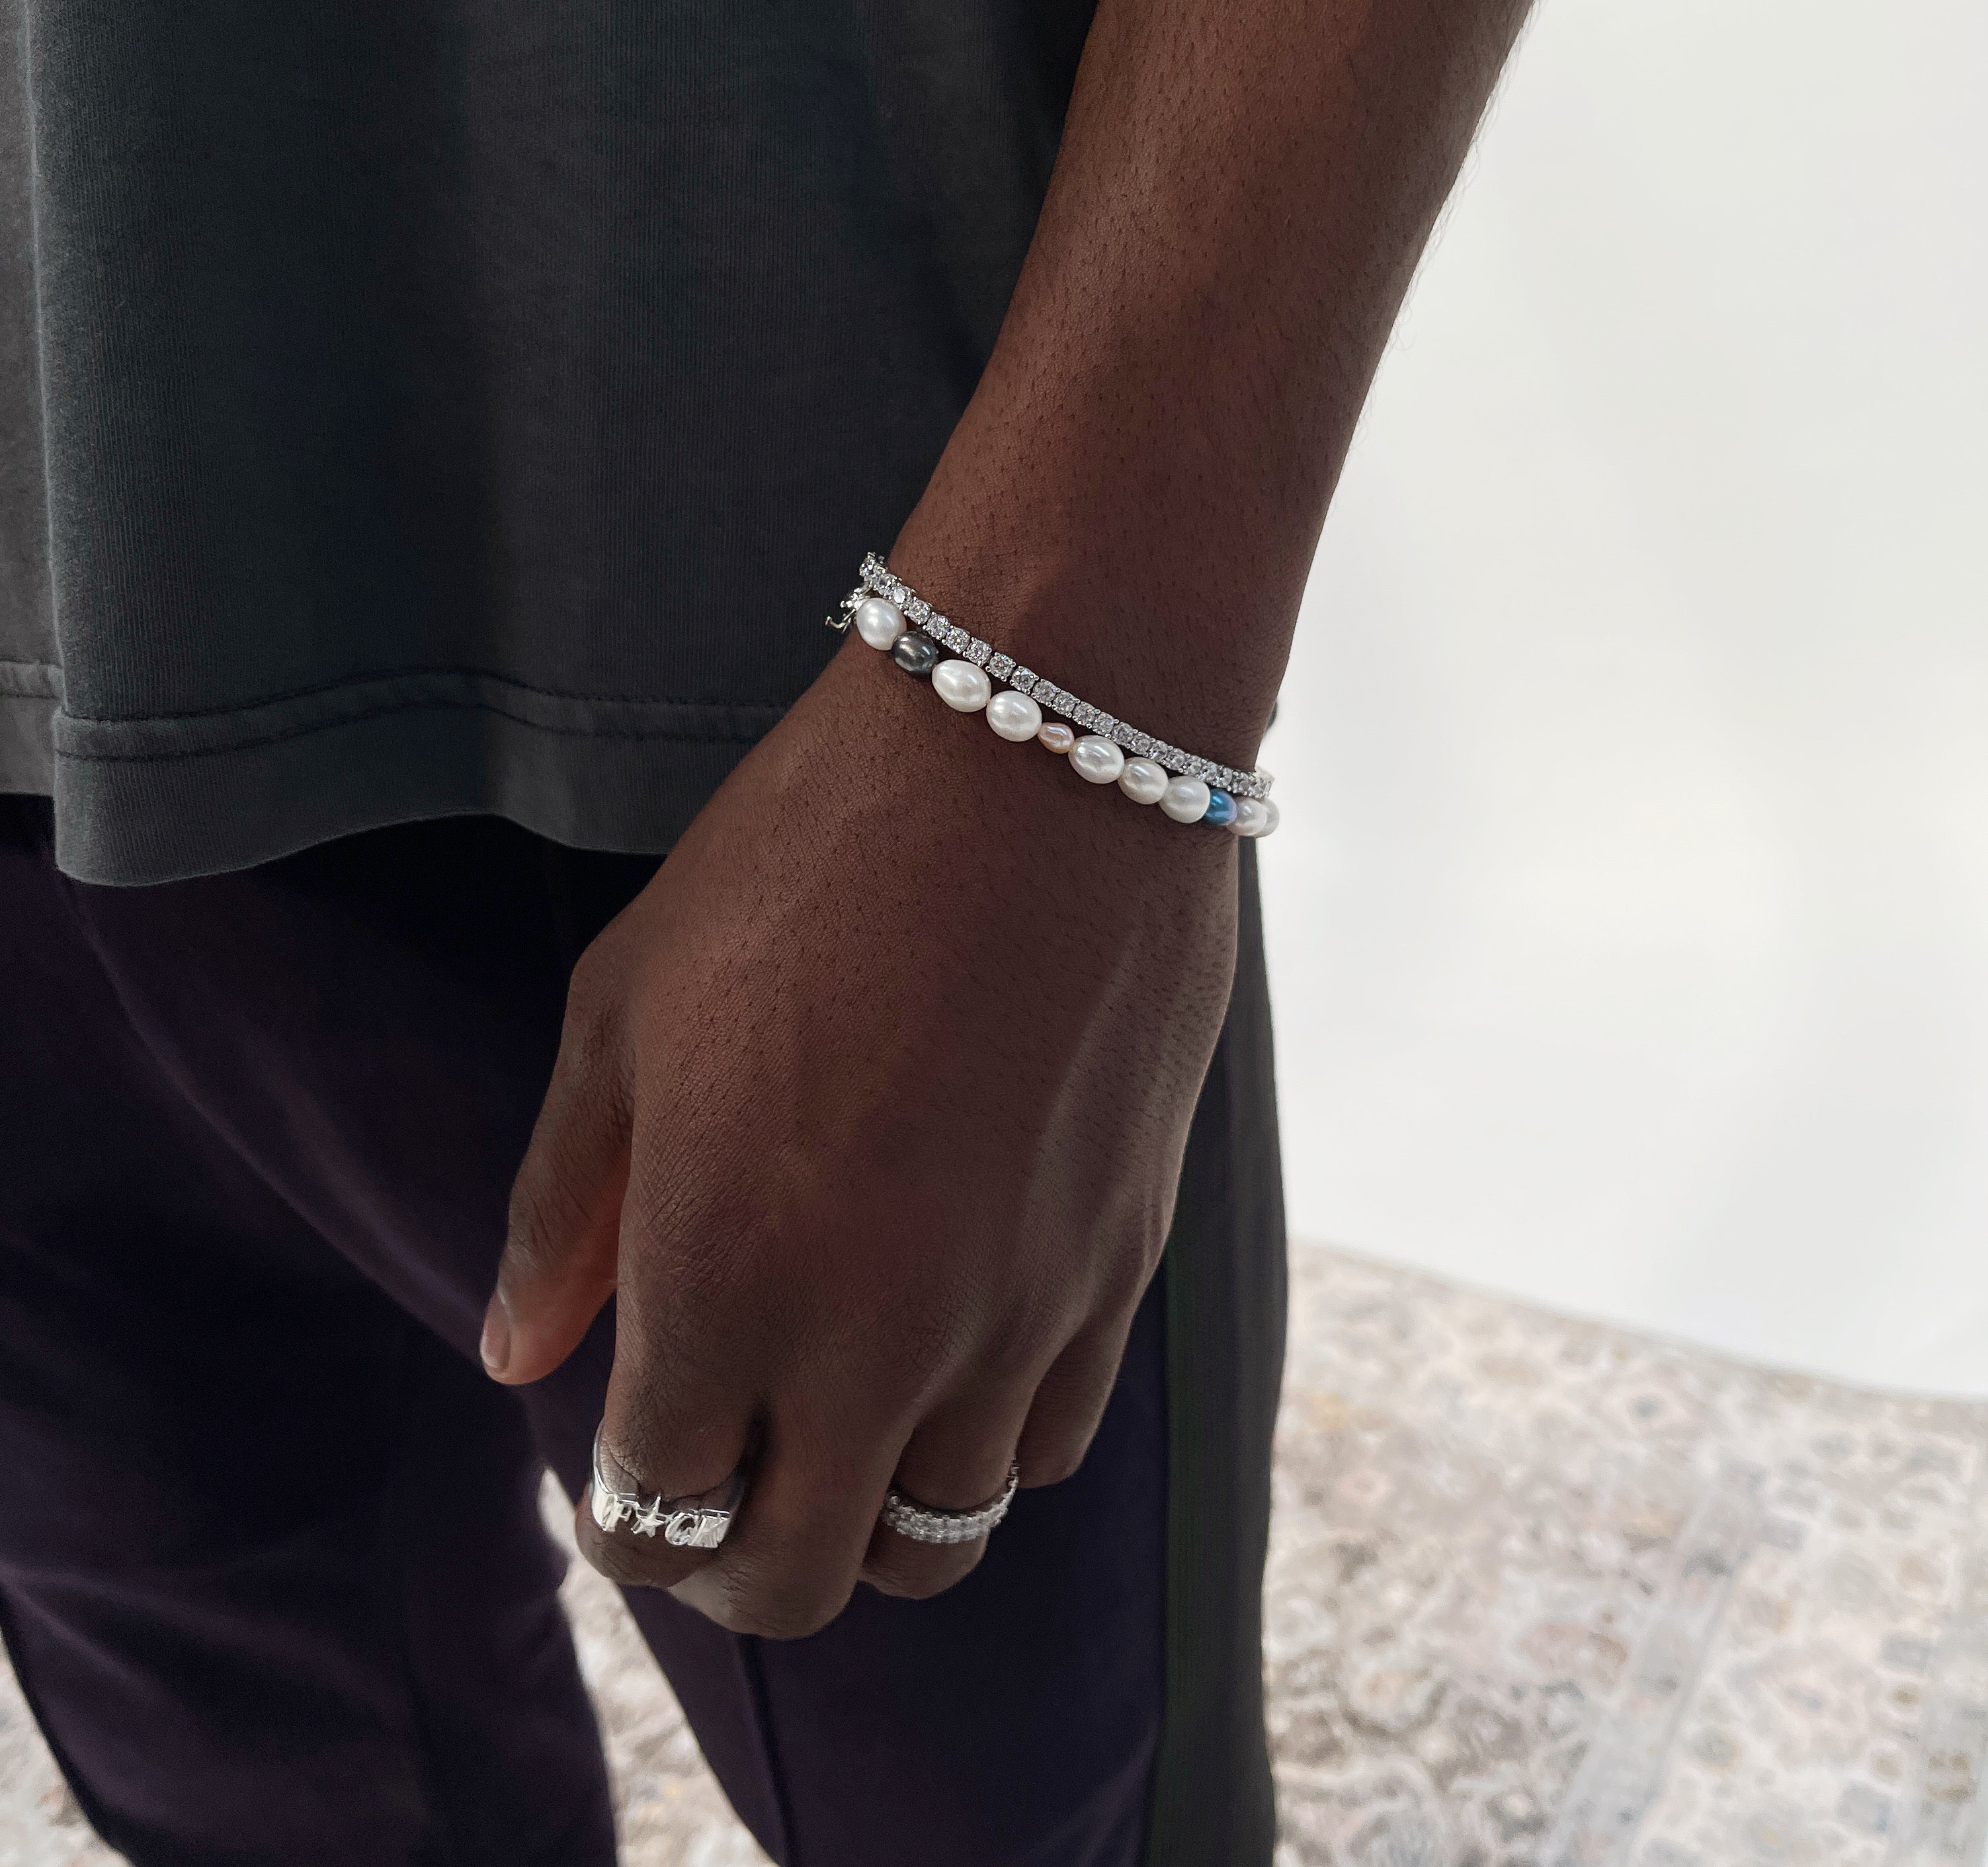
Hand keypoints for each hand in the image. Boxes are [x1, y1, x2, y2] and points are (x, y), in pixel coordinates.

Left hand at [482, 635, 1239, 1634]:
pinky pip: (1049, 1444)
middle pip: (798, 1582)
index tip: (622, 1461)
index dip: (621, 1515)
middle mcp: (877, 1337)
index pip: (654, 1515)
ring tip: (838, 1410)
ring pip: (939, 1537)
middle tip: (718, 1479)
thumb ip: (565, 1210)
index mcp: (723, 1278)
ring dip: (866, 1505)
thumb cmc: (800, 860)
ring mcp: (1018, 1316)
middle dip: (731, 1562)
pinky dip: (983, 1437)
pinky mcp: (1122, 1267)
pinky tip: (951, 1339)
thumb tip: (514, 1358)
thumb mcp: (625, 1012)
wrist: (1037, 756)